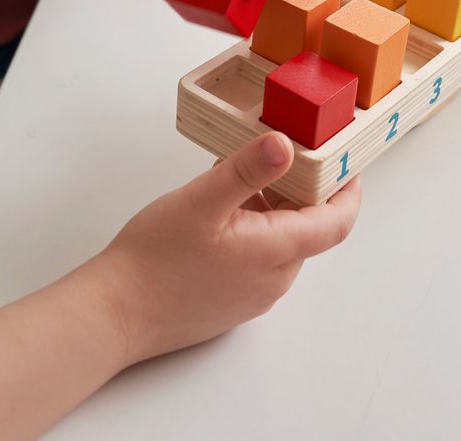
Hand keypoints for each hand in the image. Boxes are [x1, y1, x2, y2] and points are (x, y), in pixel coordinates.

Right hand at [89, 133, 361, 363]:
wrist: (112, 316)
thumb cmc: (152, 261)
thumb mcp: (201, 200)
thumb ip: (247, 170)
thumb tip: (284, 144)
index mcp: (276, 252)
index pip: (337, 222)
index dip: (347, 190)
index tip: (345, 162)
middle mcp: (274, 280)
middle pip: (307, 228)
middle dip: (297, 190)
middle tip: (272, 156)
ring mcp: (253, 296)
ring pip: (279, 243)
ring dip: (268, 208)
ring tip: (232, 181)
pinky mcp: (232, 304)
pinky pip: (257, 260)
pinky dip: (249, 230)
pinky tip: (215, 215)